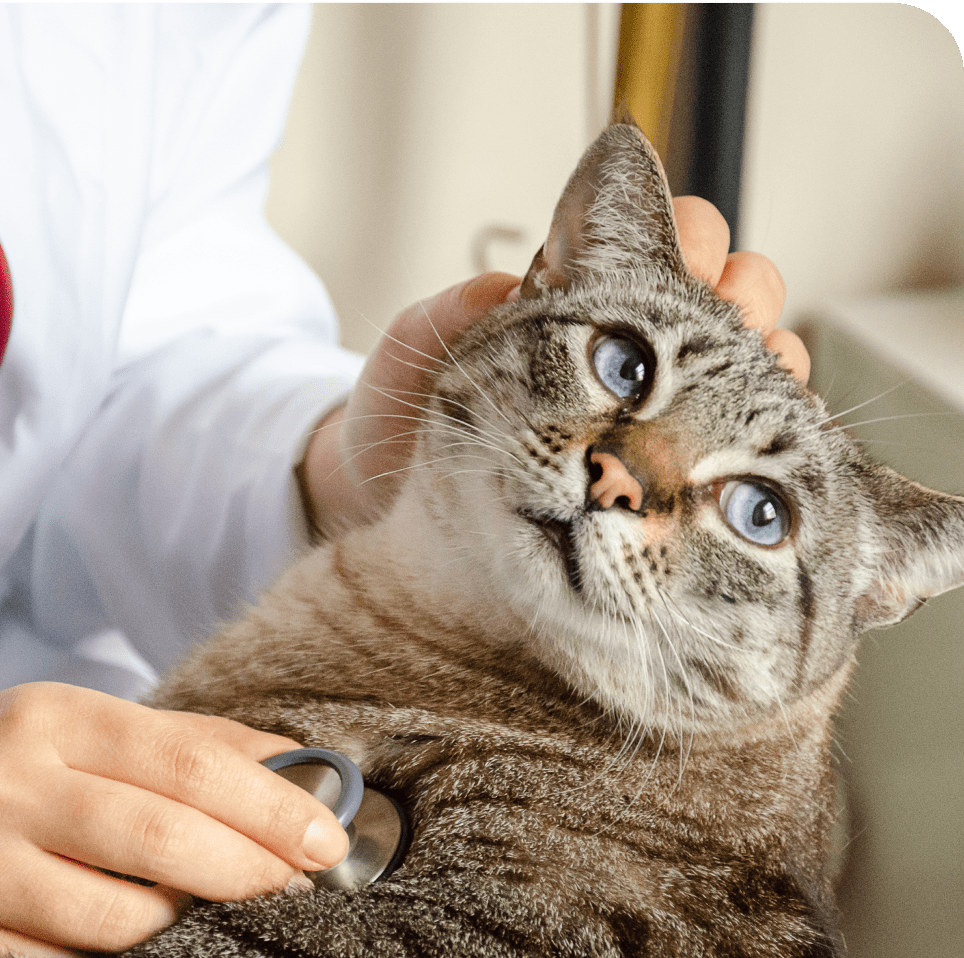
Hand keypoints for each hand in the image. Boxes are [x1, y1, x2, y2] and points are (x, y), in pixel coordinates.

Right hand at [0, 683, 348, 957]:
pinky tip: (151, 929)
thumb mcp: (91, 721)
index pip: (187, 764)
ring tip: (212, 898)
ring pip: (123, 921)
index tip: (324, 836)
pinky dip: (129, 954)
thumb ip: (196, 741)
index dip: (269, 806)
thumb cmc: (9, 752)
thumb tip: (298, 766)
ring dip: (192, 919)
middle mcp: (6, 789)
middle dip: (252, 870)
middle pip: (163, 842)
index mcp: (53, 718)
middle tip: (300, 879)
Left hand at [302, 196, 808, 539]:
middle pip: (733, 288)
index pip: (667, 238)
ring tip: (744, 379)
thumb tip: (515, 283)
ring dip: (764, 355)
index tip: (679, 264)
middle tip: (714, 328)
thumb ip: (457, 312)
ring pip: (757, 354)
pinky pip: (747, 431)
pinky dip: (769, 420)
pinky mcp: (667, 470)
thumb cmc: (402, 425)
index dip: (690, 238)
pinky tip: (757, 428)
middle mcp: (630, 348)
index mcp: (578, 299)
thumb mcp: (414, 357)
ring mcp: (657, 407)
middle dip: (740, 294)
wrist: (396, 510)